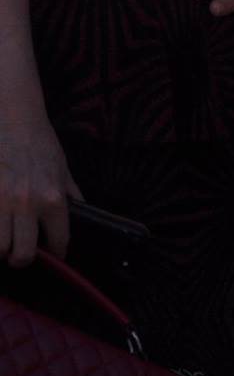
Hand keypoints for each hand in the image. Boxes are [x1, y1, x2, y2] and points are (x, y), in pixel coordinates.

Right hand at [0, 103, 78, 265]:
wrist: (12, 117)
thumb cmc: (38, 142)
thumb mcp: (64, 170)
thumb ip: (72, 196)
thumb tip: (83, 214)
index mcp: (53, 200)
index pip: (58, 242)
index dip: (56, 253)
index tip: (53, 255)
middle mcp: (26, 202)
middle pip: (22, 252)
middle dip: (22, 259)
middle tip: (21, 256)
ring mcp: (0, 198)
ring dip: (2, 248)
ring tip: (4, 243)